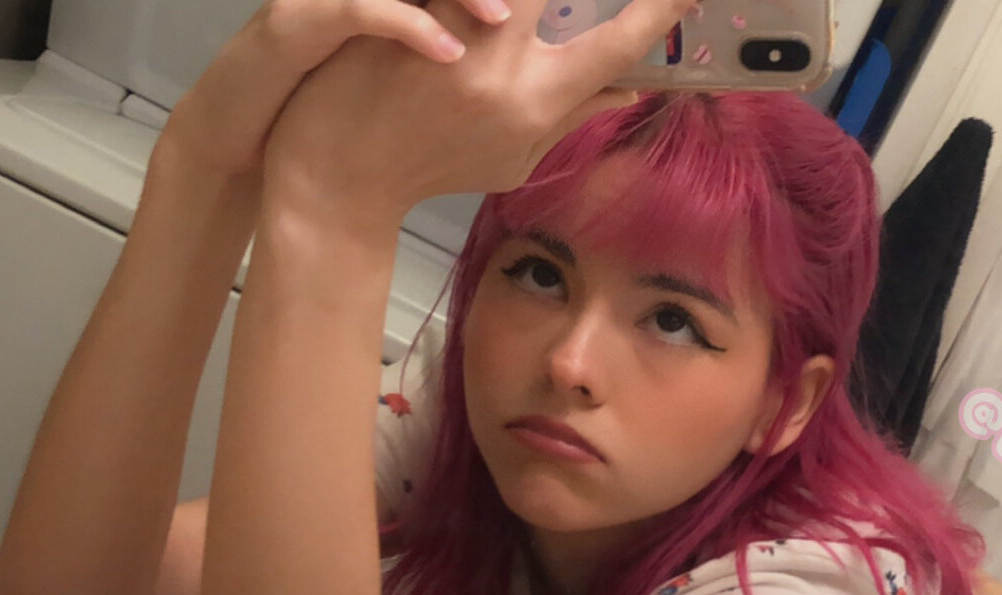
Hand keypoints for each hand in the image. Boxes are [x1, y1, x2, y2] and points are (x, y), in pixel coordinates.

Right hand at [157, 0, 515, 180]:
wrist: (259, 140)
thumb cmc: (339, 105)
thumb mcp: (405, 67)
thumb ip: (464, 46)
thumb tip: (522, 42)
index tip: (535, 10)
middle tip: (523, 10)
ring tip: (502, 20)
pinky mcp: (297, 21)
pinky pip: (360, 11)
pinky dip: (408, 28)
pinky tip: (448, 55)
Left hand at [260, 0, 698, 225]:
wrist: (338, 172)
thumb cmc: (431, 166)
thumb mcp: (514, 159)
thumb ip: (572, 116)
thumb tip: (629, 89)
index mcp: (540, 102)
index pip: (620, 44)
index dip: (662, 7)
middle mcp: (507, 61)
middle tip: (589, 1)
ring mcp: (457, 28)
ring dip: (526, 0)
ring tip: (514, 16)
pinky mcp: (411, 10)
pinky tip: (484, 9)